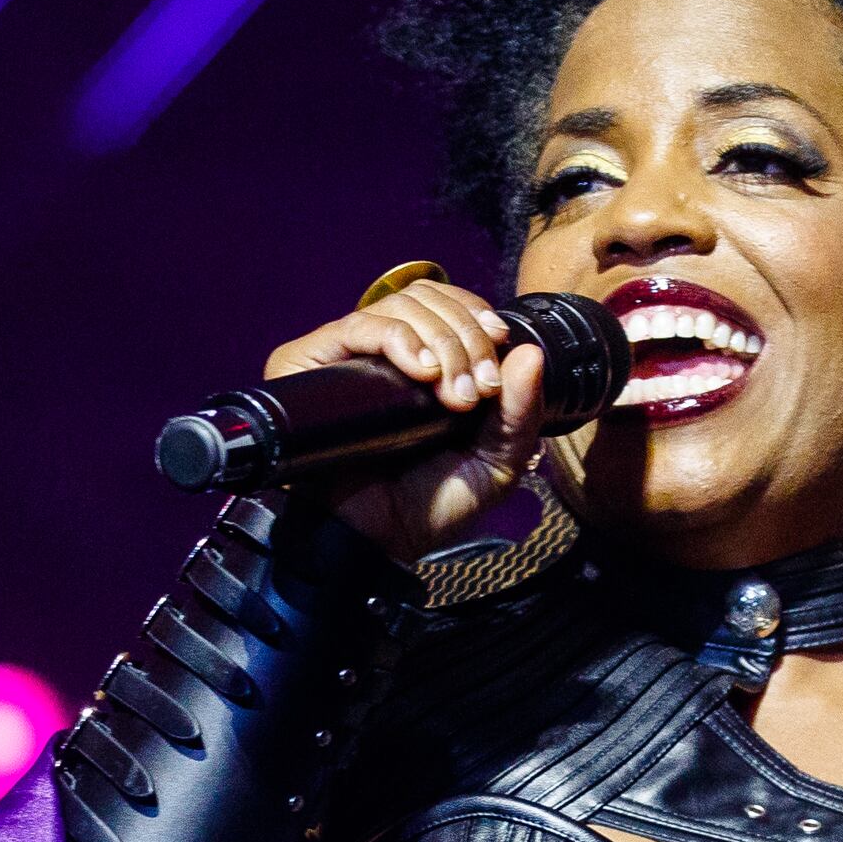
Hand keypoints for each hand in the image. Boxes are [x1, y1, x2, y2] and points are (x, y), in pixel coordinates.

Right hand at [259, 276, 553, 561]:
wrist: (372, 543)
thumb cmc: (426, 508)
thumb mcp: (495, 465)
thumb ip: (520, 415)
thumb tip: (531, 352)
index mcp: (426, 365)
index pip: (449, 305)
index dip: (476, 316)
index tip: (498, 347)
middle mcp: (385, 354)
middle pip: (428, 298)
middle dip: (466, 336)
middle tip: (477, 391)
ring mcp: (348, 356)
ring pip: (399, 306)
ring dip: (441, 341)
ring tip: (451, 395)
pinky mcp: (311, 363)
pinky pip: (359, 326)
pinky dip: (399, 338)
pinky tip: (422, 371)